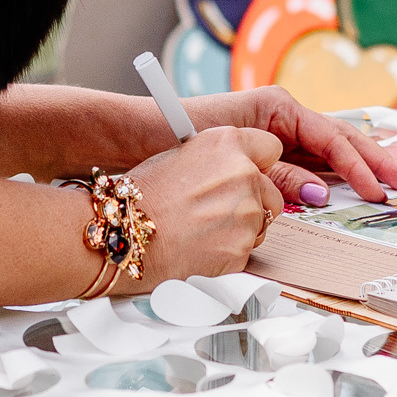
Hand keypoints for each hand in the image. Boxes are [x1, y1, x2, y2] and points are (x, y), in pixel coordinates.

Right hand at [125, 127, 282, 280]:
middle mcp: (243, 173)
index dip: (258, 164)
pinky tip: (201, 247)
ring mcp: (247, 211)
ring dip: (241, 229)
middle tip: (216, 212)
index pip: (269, 147)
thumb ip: (216, 160)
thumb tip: (231, 167)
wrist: (125, 235)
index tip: (249, 175)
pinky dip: (230, 252)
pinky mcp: (243, 246)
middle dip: (252, 203)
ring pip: (261, 223)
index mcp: (226, 143)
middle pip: (271, 191)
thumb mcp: (178, 157)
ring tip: (202, 230)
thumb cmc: (140, 198)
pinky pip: (247, 250)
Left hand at [182, 87, 396, 205]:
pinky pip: (316, 161)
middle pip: (344, 139)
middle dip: (379, 161)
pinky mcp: (275, 150)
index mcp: (278, 108)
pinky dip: (342, 172)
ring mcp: (282, 133)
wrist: (141, 134)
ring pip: (335, 149)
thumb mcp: (232, 154)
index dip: (359, 166)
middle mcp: (285, 117)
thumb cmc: (179, 134)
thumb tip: (317, 191)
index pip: (332, 138)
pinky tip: (364, 181)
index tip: (377, 189)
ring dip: (369, 164)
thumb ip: (276, 174)